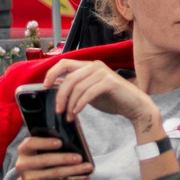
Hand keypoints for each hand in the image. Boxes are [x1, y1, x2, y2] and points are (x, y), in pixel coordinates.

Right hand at [12, 133, 89, 179]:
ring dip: (73, 170)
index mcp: (24, 150)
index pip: (31, 143)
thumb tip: (71, 138)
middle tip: (79, 157)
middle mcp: (24, 164)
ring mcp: (31, 178)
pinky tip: (84, 176)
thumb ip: (47, 143)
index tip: (60, 142)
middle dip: (64, 158)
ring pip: (55, 173)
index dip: (45, 143)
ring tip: (87, 167)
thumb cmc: (38, 162)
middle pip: (45, 160)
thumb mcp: (38, 151)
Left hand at [42, 56, 159, 136]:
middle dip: (60, 95)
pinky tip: (76, 113)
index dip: (52, 73)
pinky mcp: (110, 82)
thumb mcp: (90, 92)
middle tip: (58, 110)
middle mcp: (95, 65)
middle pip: (69, 77)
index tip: (45, 86)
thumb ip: (77, 88)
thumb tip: (57, 90)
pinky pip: (88, 93)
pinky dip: (79, 104)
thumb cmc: (113, 99)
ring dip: (70, 104)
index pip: (64, 63)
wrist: (135, 106)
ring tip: (69, 116)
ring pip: (77, 87)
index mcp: (89, 65)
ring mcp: (103, 72)